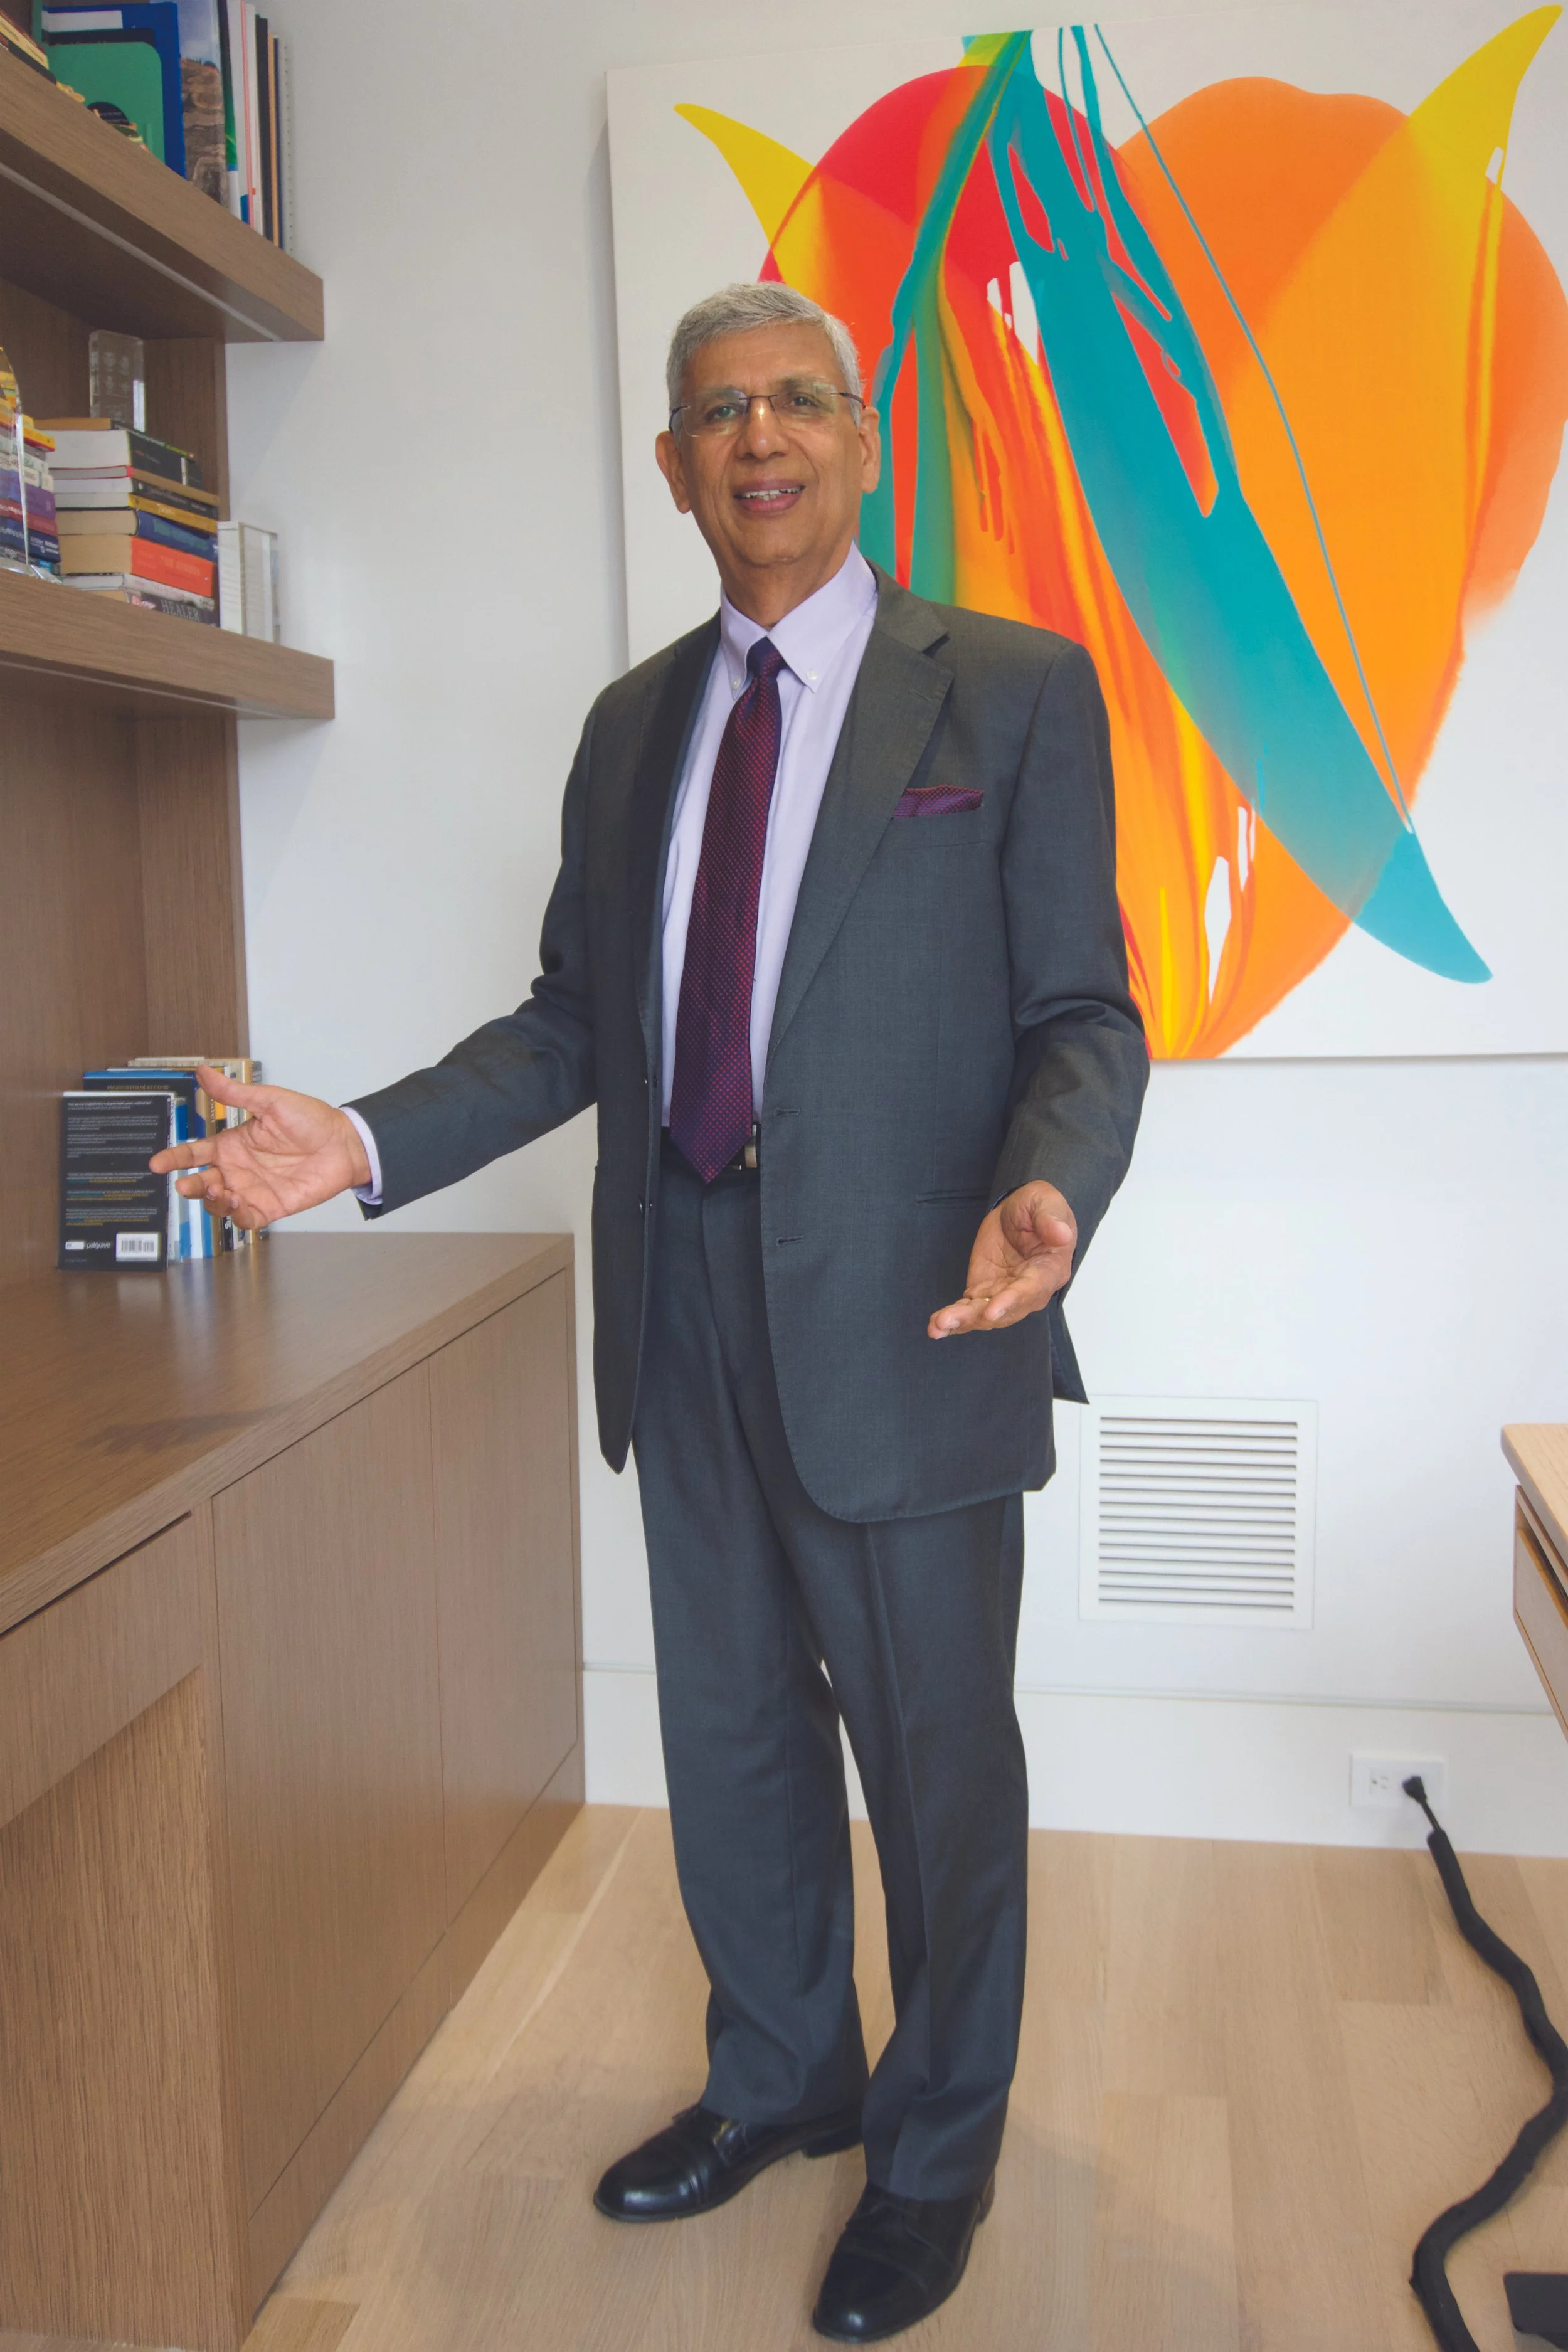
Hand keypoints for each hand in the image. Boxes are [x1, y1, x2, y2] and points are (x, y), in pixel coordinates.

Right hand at [148, 1065, 371, 1230]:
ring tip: (220, 1190)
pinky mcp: (270, 1207)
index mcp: (232, 1144)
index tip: (157, 1163)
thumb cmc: (311, 1120)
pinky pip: (245, 1221)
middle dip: (189, 1186)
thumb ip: (234, 1093)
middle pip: (201, 1182)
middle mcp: (238, 1169)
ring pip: (218, 1203)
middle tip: (187, 1185)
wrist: (344, 1143)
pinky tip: (239, 1204)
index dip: (175, 1158)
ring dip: (212, 1201)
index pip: (195, 1153)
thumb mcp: (269, 1101)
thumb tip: (204, 1072)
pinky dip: (236, 1217)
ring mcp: (253, 1190)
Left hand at [928, 1182, 1077, 1338]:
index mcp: (1049, 1270)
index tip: (992, 1310)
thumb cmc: (1040, 1209)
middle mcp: (1029, 1290)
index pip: (1031, 1289)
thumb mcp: (1046, 1202)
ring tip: (938, 1326)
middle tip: (951, 1321)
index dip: (1011, 1300)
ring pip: (984, 1314)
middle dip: (978, 1317)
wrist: (1021, 1215)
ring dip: (961, 1321)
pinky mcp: (985, 1292)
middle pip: (1005, 1310)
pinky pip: (969, 1309)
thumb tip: (1062, 1235)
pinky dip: (953, 1319)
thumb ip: (1051, 1218)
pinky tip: (935, 1327)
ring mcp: (1005, 1294)